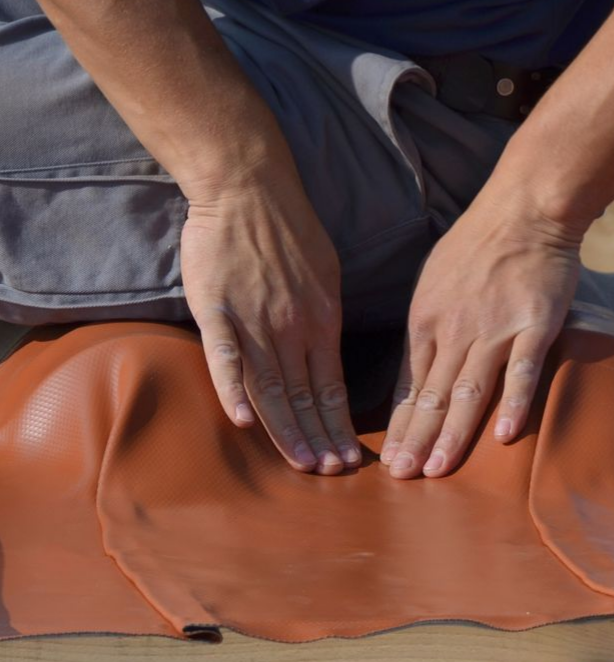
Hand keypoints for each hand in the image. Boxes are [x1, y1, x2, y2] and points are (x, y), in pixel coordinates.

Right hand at [179, 150, 360, 474]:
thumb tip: (330, 353)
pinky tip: (244, 422)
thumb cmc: (289, 228)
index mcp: (322, 321)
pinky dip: (234, 390)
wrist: (248, 186)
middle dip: (320, 440)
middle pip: (306, 397)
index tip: (348, 459)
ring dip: (288, 431)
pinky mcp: (218, 310)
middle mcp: (292, 328)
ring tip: (302, 464)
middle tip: (331, 475)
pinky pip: (226, 357)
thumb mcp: (326, 274)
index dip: (339, 426)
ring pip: (272, 387)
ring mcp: (255, 321)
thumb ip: (325, 317)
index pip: (332, 388)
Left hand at [380, 185, 581, 478]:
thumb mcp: (432, 283)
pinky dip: (513, 403)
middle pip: (432, 396)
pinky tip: (503, 436)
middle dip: (415, 440)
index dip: (400, 425)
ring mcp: (494, 329)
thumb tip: (414, 373)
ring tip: (438, 470)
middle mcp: (454, 330)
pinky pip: (521, 370)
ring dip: (452, 433)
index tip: (390, 460)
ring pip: (468, 390)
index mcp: (425, 322)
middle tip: (402, 478)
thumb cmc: (477, 245)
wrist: (525, 209)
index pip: (408, 385)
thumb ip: (425, 330)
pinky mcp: (534, 326)